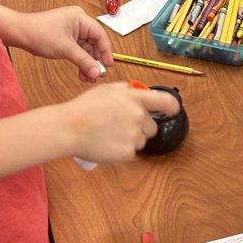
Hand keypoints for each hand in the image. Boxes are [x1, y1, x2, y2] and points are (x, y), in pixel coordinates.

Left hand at [0, 3, 112, 81]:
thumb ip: (83, 61)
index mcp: (80, 18)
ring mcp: (72, 30)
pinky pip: (78, 50)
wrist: (20, 33)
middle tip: (98, 74)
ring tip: (88, 77)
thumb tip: (96, 72)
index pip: (100, 35)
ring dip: (87, 63)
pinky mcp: (66, 37)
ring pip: (86, 49)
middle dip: (95, 60)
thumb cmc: (39, 33)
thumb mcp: (65, 49)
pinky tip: (81, 73)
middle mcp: (78, 22)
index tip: (108, 65)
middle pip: (94, 43)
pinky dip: (80, 61)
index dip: (106, 51)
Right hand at [57, 82, 180, 162]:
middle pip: (152, 126)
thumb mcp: (106, 89)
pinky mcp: (128, 152)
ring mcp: (134, 135)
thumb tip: (138, 92)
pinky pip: (130, 153)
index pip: (165, 102)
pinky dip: (121, 151)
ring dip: (130, 139)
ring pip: (141, 141)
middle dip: (140, 127)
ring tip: (109, 134)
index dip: (172, 107)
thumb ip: (126, 90)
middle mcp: (138, 116)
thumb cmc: (83, 109)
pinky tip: (107, 144)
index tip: (173, 111)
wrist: (69, 128)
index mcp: (134, 98)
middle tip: (120, 126)